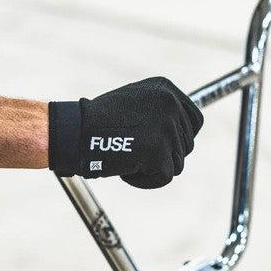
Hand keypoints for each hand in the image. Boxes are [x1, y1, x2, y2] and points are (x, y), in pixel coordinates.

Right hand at [48, 76, 203, 188]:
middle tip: (136, 152)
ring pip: (176, 163)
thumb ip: (159, 112)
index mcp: (166, 90)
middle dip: (164, 155)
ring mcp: (166, 128)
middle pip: (186, 145)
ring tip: (127, 157)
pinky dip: (145, 180)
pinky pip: (164, 177)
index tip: (167, 147)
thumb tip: (183, 132)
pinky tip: (125, 169)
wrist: (75, 131)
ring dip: (153, 168)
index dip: (182, 138)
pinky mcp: (158, 152)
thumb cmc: (98, 122)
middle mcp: (171, 105)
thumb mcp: (135, 103)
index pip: (195, 120)